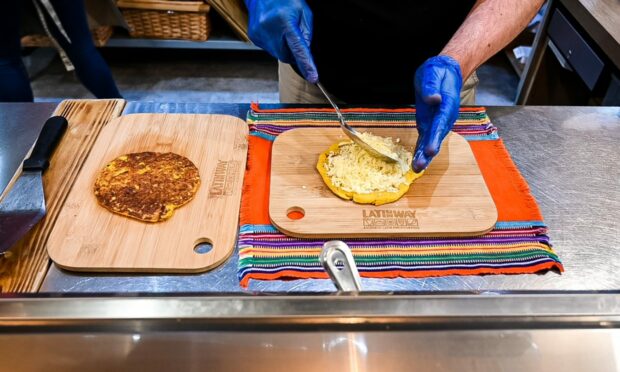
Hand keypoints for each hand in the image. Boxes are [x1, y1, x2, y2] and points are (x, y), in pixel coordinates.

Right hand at [245, 0, 317, 82]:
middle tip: (292, 36)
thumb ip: (307, 34)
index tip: (313, 78)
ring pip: (278, 54)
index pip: (298, 48)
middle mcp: (270, 29)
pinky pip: (269, 49)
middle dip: (292, 51)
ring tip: (280, 29)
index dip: (306, 64)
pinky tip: (273, 31)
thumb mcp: (303, 12)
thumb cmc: (285, 0)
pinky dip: (274, 44)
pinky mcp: (254, 37)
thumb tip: (306, 54)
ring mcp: (259, 34)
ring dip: (283, 46)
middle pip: (287, 56)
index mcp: (285, 21)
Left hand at [412, 55, 462, 171]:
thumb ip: (431, 86)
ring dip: (424, 156)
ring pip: (431, 141)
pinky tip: (415, 163)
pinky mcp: (429, 125)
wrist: (445, 73)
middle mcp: (444, 118)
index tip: (430, 150)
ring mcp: (437, 123)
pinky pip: (425, 140)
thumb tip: (433, 99)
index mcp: (446, 105)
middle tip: (420, 166)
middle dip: (428, 153)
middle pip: (436, 137)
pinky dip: (420, 151)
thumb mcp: (432, 73)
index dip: (435, 137)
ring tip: (416, 169)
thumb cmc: (438, 72)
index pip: (440, 123)